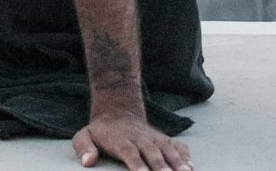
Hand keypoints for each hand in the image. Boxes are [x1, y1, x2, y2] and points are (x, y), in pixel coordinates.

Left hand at [72, 110, 193, 170]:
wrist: (118, 111)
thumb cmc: (101, 132)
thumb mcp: (85, 135)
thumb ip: (83, 147)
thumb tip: (87, 162)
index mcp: (121, 140)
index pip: (130, 154)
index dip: (137, 165)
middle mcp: (140, 139)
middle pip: (153, 154)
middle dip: (162, 168)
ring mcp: (154, 139)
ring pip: (168, 150)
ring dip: (178, 163)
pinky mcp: (164, 139)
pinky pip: (177, 146)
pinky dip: (185, 155)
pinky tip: (192, 167)